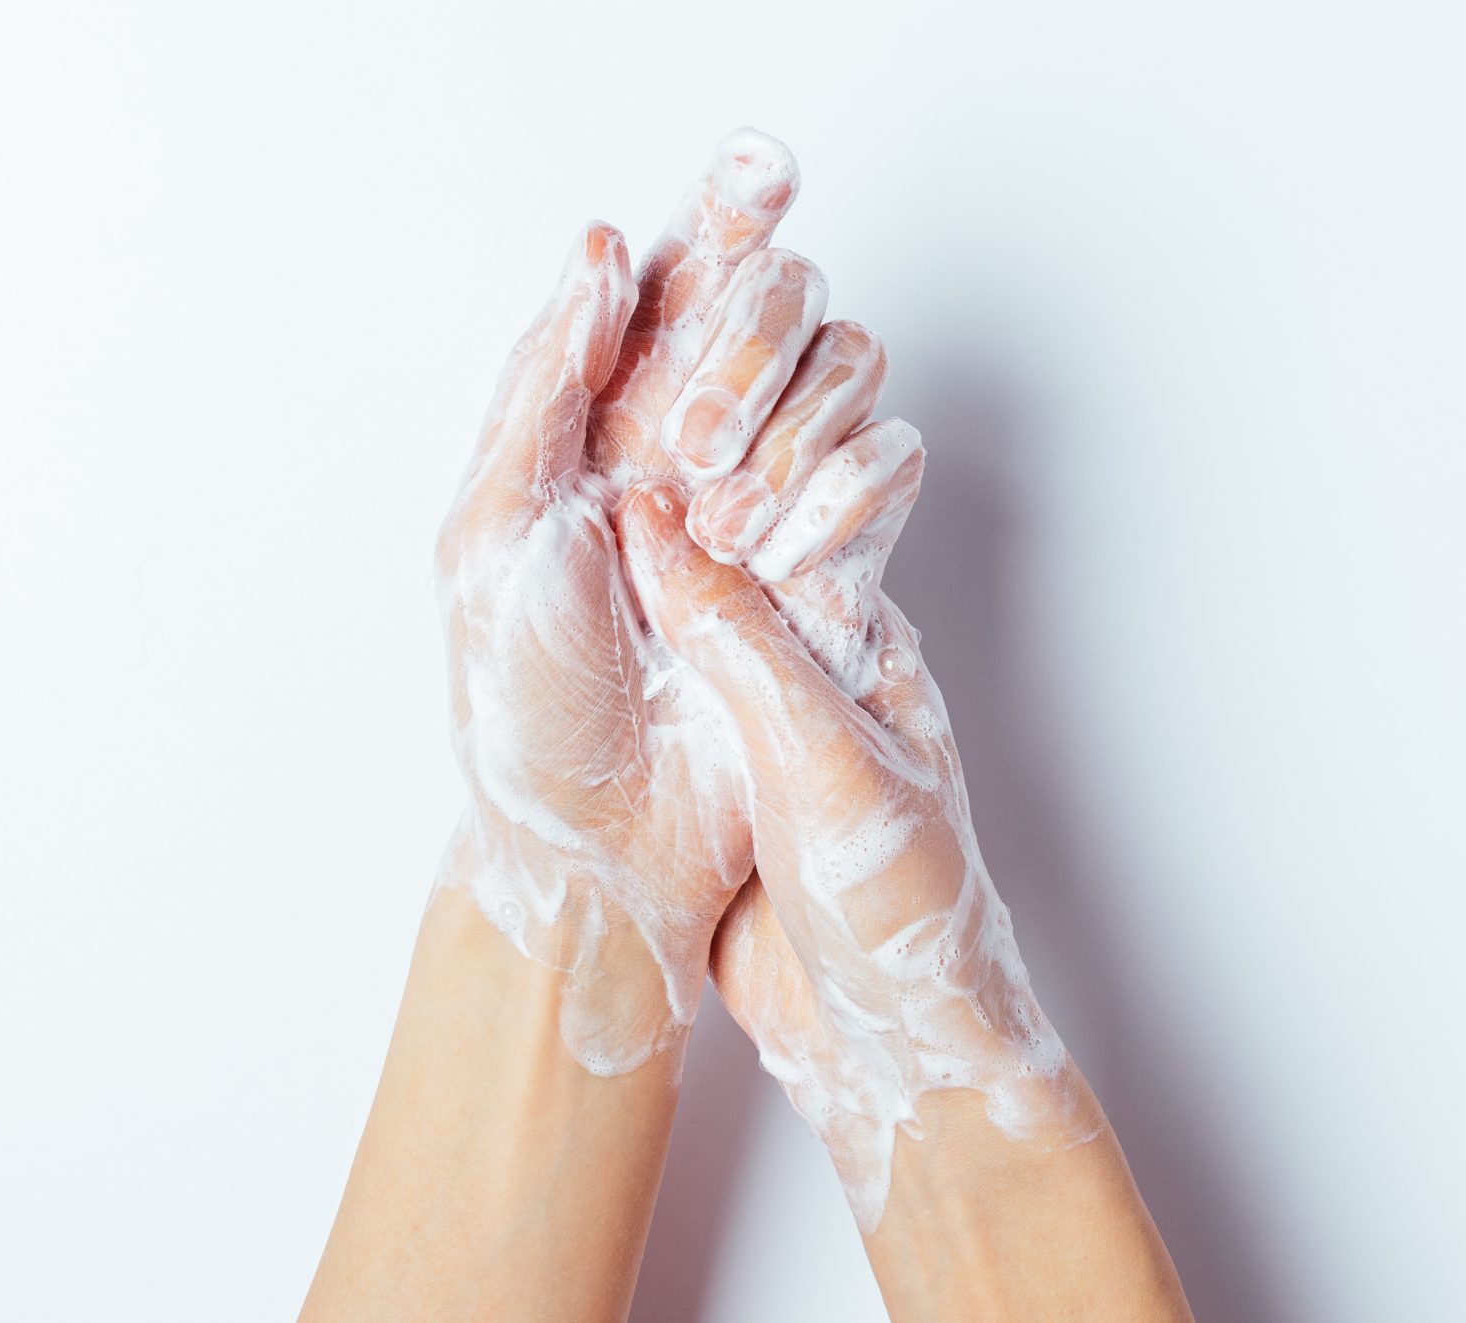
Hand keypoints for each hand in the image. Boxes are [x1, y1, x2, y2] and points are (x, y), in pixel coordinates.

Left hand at [433, 130, 925, 1073]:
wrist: (602, 844)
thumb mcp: (490, 530)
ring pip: (844, 374)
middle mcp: (695, 440)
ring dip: (792, 424)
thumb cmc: (520, 699)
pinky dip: (850, 488)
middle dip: (748, 344)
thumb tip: (602, 248)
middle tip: (692, 445)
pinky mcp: (835, 568)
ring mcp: (772, 498)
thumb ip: (545, 382)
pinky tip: (786, 552)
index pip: (677, 279)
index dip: (725, 211)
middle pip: (774, 304)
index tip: (762, 165)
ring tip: (723, 528)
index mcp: (601, 417)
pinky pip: (882, 475)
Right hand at [614, 483, 1100, 1227]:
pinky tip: (568, 609)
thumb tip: (662, 525)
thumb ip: (744, 644)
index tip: (657, 422)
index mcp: (863, 632)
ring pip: (690, 596)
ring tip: (563, 500)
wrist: (887, 1043)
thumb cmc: (901, 906)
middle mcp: (813, 651)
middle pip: (738, 527)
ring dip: (637, 552)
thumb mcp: (821, 761)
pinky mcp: (716, 761)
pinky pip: (665, 669)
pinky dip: (622, 630)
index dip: (736, 446)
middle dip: (678, 477)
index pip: (800, 495)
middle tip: (601, 442)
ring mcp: (761, 704)